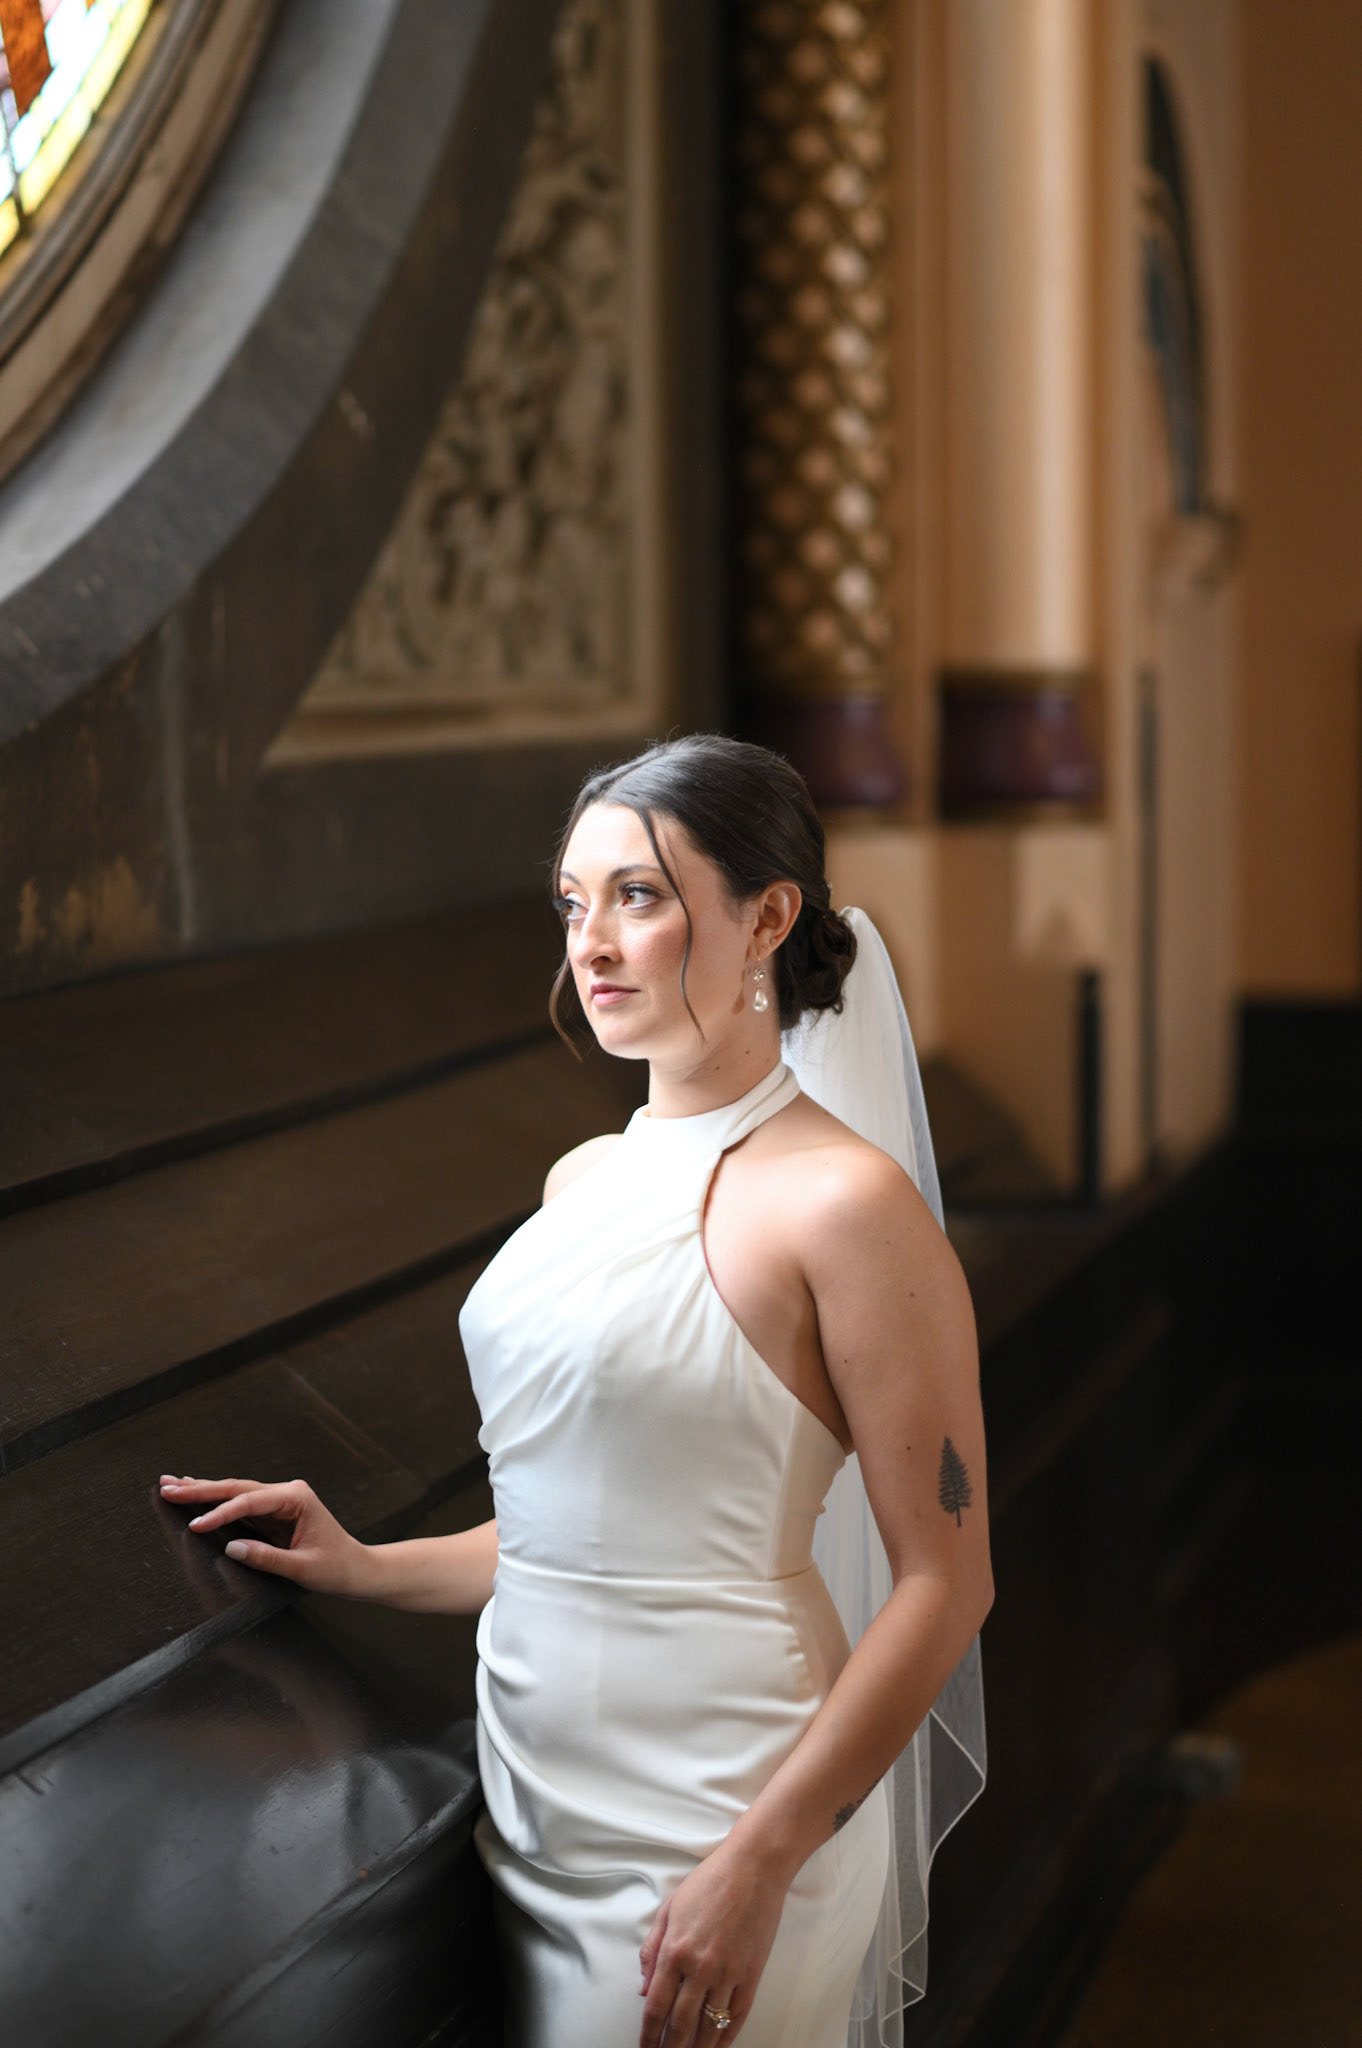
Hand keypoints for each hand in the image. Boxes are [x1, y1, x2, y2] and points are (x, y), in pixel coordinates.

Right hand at [157, 1475, 371, 1596]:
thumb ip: (267, 1558)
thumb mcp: (302, 1567)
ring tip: (171, 1484)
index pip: (249, 1502)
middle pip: (237, 1488)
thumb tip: (231, 1548)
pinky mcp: (273, 1512)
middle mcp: (287, 1492)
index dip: (220, 1513)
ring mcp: (279, 1500)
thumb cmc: (336, 1567)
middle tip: (167, 1487)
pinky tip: (196, 1493)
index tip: (196, 1526)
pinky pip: (239, 1504)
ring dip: (203, 1490)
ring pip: (235, 1492)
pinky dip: (216, 1500)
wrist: (356, 1569)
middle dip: (200, 1489)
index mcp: (296, 1498)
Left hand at [638, 1839, 788, 2046]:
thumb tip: (644, 1987)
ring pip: (709, 2026)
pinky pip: (737, 2015)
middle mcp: (699, 1967)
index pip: (656, 2006)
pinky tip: (717, 2045)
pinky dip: (726, 2036)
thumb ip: (652, 1948)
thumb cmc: (711, 1881)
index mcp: (675, 1950)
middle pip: (680, 2024)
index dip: (648, 2034)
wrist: (754, 1868)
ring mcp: (728, 1973)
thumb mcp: (670, 1908)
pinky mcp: (751, 1974)